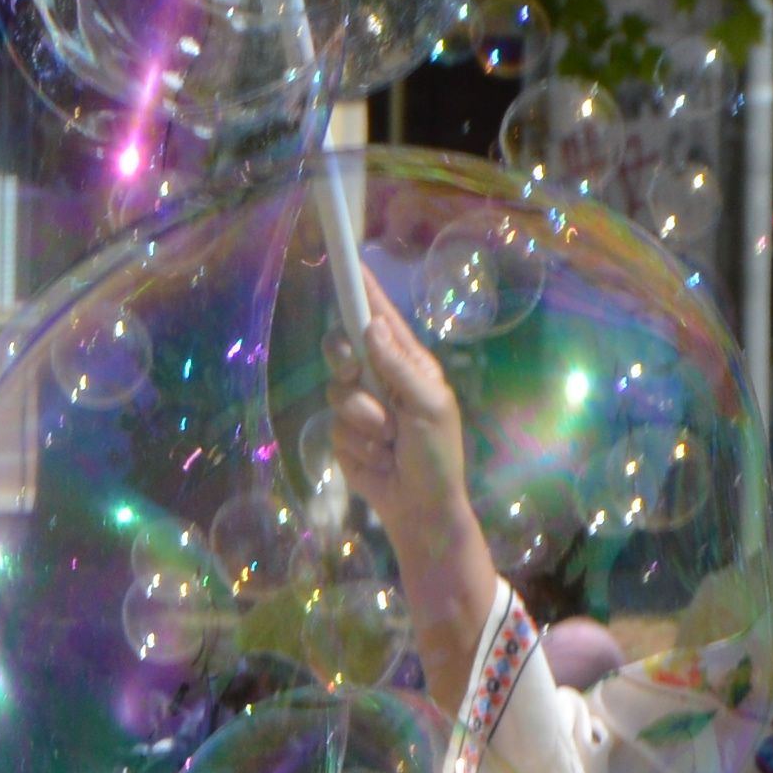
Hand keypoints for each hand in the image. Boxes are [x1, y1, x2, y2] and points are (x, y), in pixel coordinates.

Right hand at [323, 262, 471, 544]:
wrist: (421, 508)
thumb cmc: (437, 455)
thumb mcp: (429, 406)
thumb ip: (398, 366)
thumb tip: (370, 326)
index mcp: (408, 363)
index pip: (379, 318)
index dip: (362, 292)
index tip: (346, 264)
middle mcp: (380, 377)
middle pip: (343, 347)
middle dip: (346, 362)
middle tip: (353, 373)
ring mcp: (359, 405)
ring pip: (336, 392)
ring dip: (365, 420)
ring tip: (390, 441)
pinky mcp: (343, 434)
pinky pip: (334, 426)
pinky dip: (358, 444)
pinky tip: (378, 458)